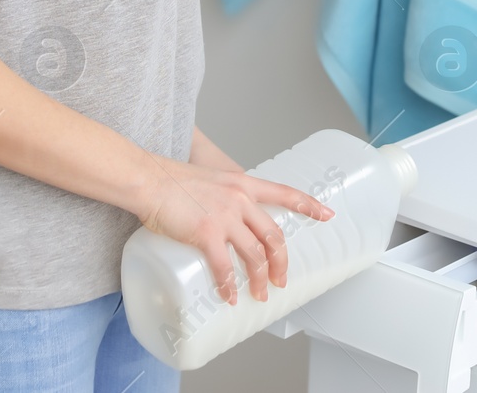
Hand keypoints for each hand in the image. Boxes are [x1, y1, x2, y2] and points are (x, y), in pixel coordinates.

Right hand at [136, 157, 334, 305]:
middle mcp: (240, 199)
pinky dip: (229, 286)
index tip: (327, 215)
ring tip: (259, 295)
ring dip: (260, 280)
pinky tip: (229, 297)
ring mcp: (224, 217)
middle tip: (280, 280)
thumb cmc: (171, 180)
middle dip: (281, 263)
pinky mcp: (205, 234)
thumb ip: (223, 197)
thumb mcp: (210, 180)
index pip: (285, 193)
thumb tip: (227, 221)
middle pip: (273, 235)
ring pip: (255, 255)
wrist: (148, 179)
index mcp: (243, 184)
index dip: (308, 205)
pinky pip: (225, 267)